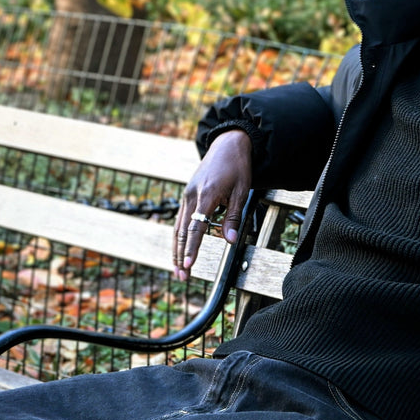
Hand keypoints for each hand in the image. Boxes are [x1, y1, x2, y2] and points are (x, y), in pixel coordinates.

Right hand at [173, 130, 251, 279]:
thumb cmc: (238, 165)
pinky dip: (179, 236)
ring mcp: (187, 194)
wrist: (228, 143)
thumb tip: (229, 240)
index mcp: (207, 194)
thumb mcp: (242, 191)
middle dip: (180, 256)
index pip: (196, 228)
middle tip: (182, 277)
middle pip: (181, 231)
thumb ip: (234, 217)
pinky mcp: (187, 194)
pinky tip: (180, 248)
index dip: (191, 248)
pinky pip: (180, 218)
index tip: (188, 265)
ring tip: (178, 268)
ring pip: (177, 226)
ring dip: (177, 249)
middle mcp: (192, 195)